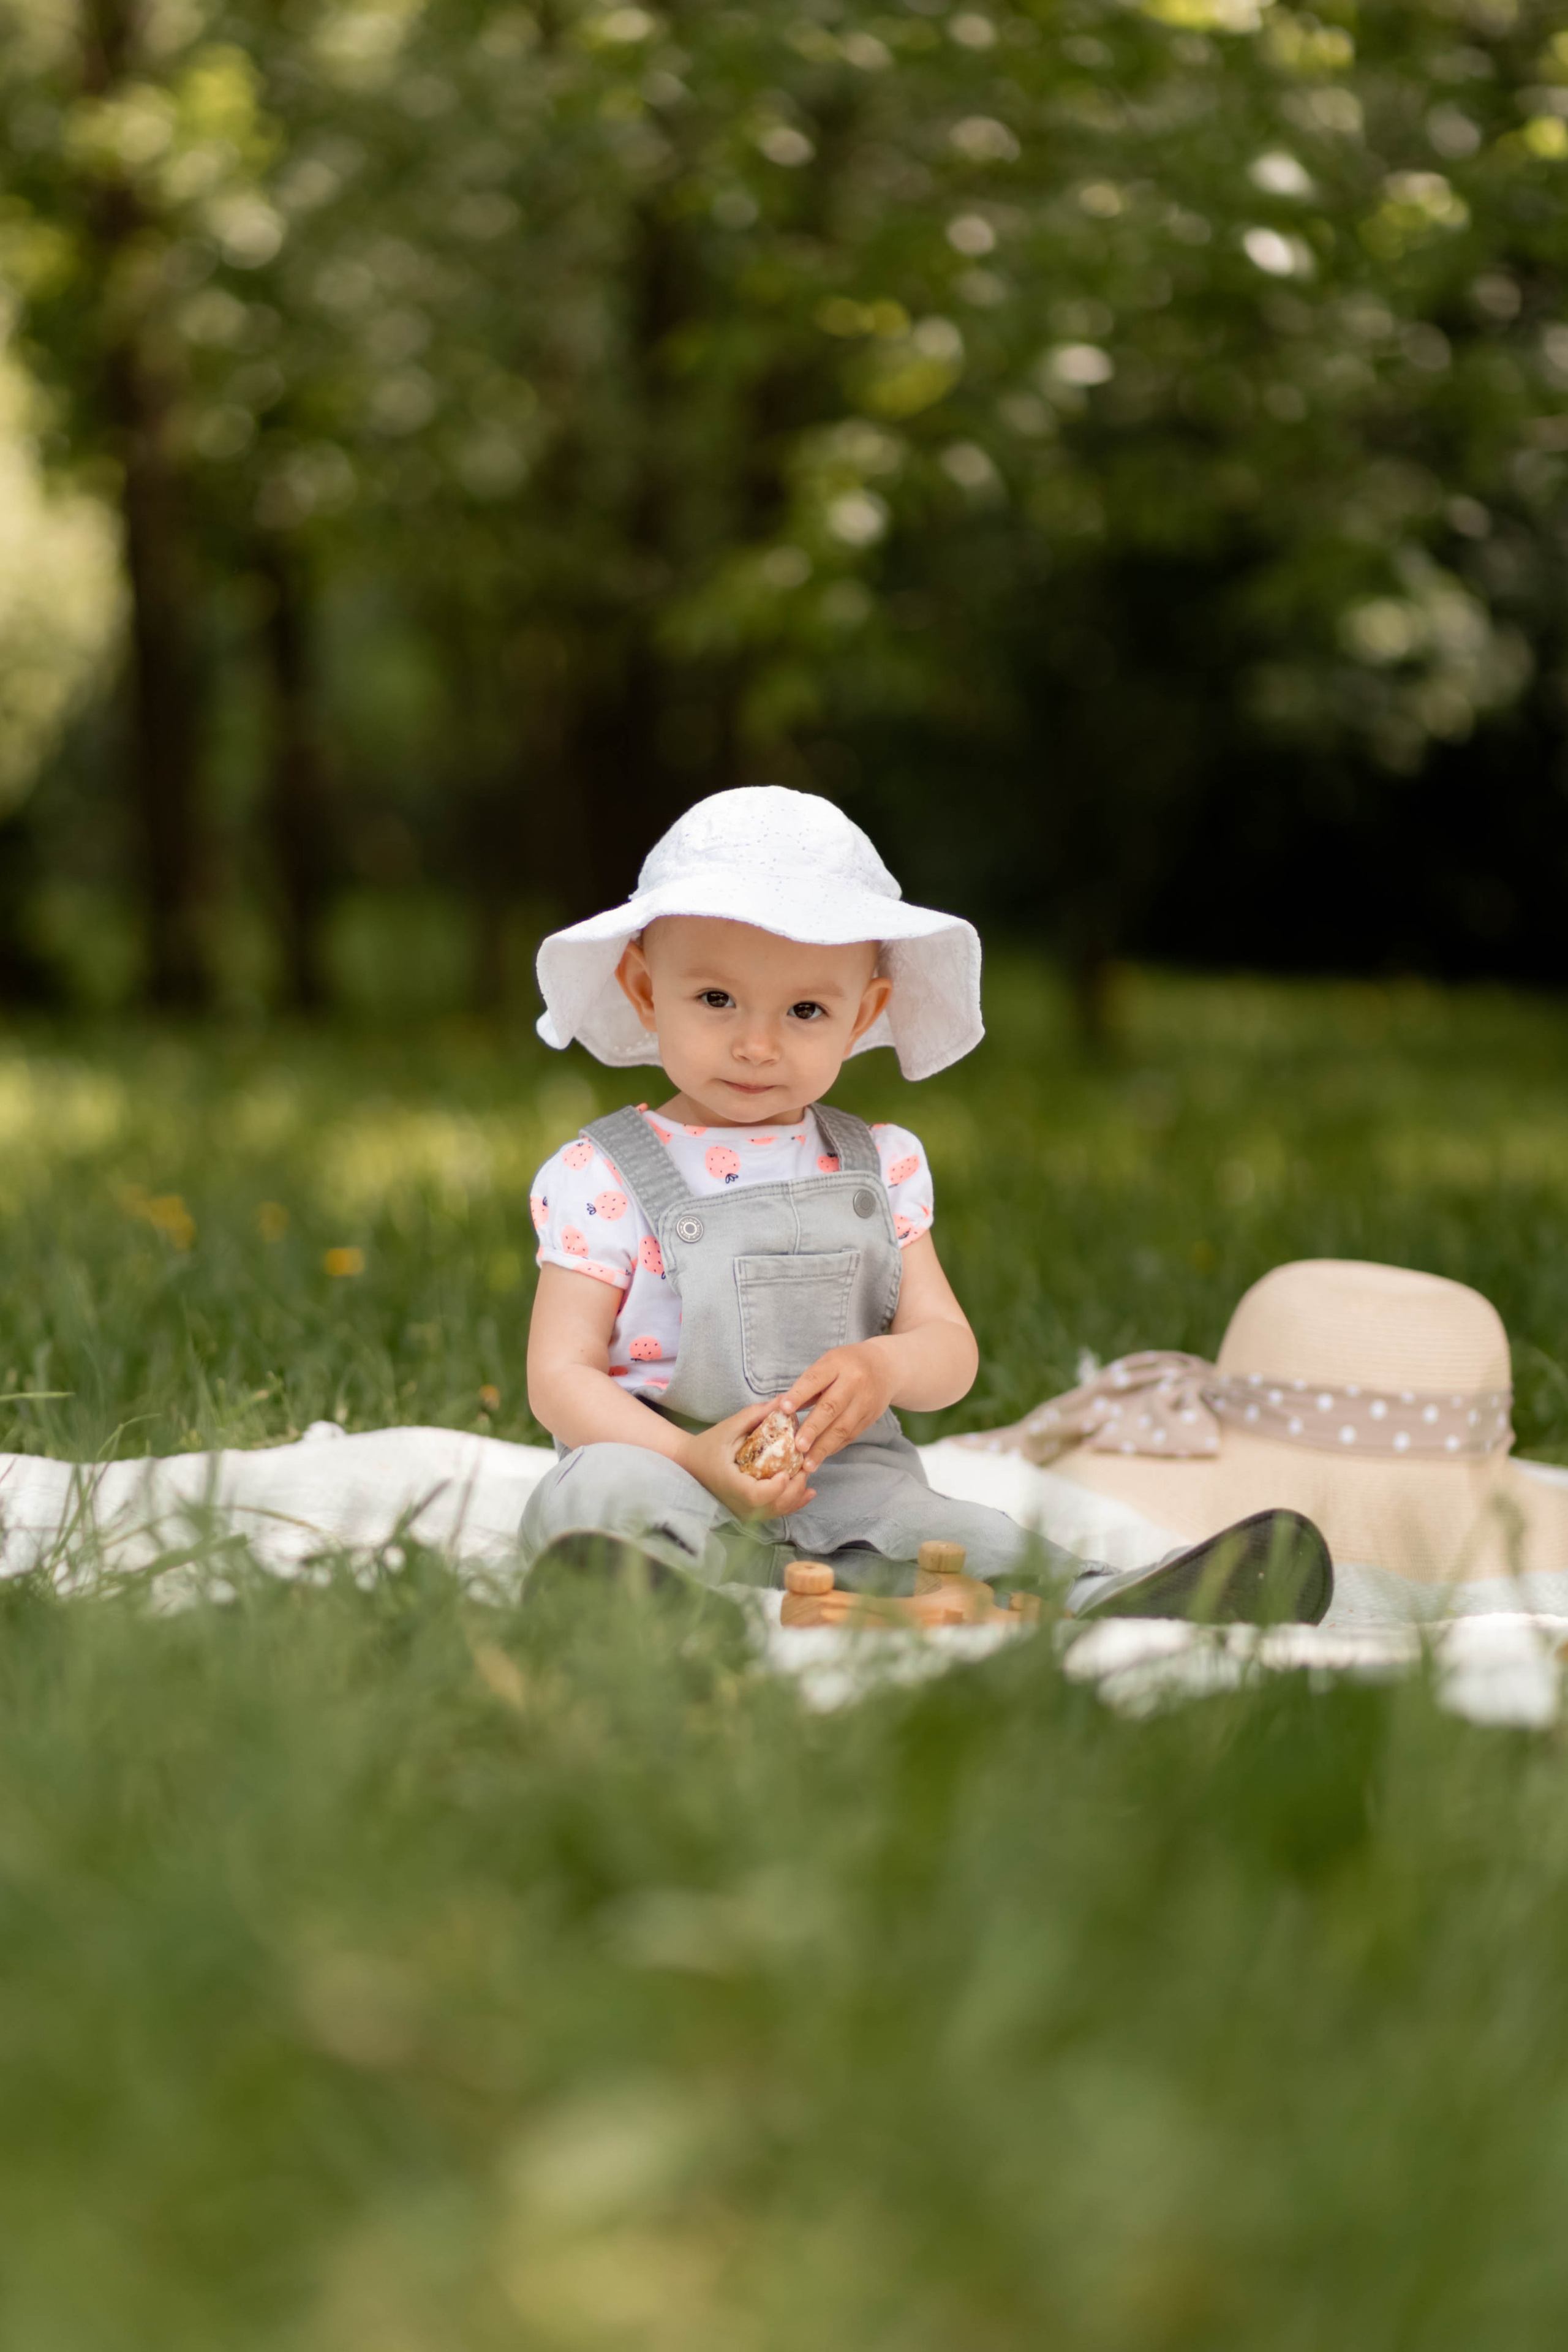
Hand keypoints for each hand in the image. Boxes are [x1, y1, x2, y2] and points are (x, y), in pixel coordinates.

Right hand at [678, 1401, 816, 1521]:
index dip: (777, 1487)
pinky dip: (792, 1503)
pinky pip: (773, 1512)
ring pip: (777, 1512)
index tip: (788, 1471)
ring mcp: (743, 1511)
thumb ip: (755, 1415)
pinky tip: (806, 1492)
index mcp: (731, 1484)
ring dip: (796, 1496)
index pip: (757, 1495)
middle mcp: (738, 1503)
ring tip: (805, 1474)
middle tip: (804, 1467)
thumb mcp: (729, 1427)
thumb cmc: (708, 1445)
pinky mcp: (748, 1512)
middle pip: (774, 1506)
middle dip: (795, 1488)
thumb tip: (784, 1400)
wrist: (689, 1463)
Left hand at [778, 1342, 898, 1470]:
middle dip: (813, 1429)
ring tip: (807, 1463)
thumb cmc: (847, 1365)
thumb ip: (807, 1385)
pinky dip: (833, 1448)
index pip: (815, 1379)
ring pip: (842, 1428)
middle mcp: (853, 1383)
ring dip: (823, 1448)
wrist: (886, 1367)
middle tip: (797, 1446)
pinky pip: (850, 1436)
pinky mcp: (870, 1418)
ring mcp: (864, 1402)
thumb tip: (780, 1408)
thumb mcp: (828, 1364)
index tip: (783, 1409)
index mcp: (836, 1364)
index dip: (799, 1395)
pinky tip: (820, 1457)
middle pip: (831, 1407)